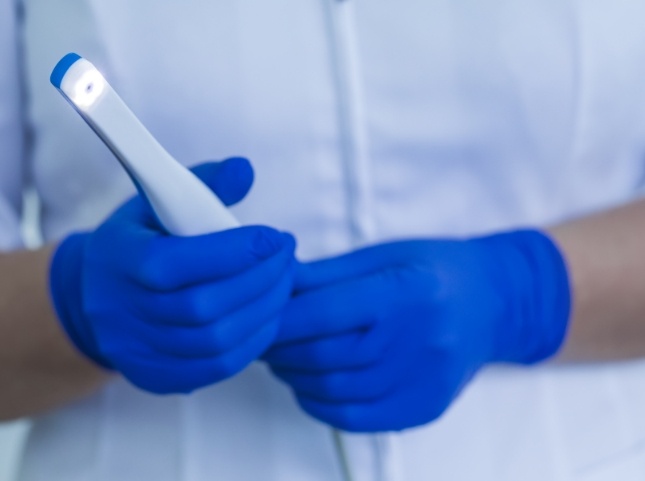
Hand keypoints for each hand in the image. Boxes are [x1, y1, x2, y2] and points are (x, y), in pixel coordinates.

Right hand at [50, 158, 296, 393]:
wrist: (96, 296)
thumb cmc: (140, 241)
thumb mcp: (158, 201)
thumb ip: (203, 184)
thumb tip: (245, 170)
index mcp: (119, 260)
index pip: (177, 263)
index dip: (234, 252)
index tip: (274, 237)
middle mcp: (122, 312)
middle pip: (203, 307)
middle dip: (260, 280)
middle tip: (288, 257)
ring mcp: (138, 351)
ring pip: (216, 341)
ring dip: (264, 310)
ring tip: (285, 282)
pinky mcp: (156, 376)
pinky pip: (217, 367)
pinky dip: (254, 341)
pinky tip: (269, 314)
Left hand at [264, 231, 569, 430]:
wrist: (492, 303)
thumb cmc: (435, 270)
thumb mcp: (383, 256)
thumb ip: (327, 274)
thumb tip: (274, 283)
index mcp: (404, 292)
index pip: (323, 313)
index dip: (279, 318)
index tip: (256, 315)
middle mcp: (417, 341)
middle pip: (323, 356)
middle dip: (279, 349)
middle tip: (262, 338)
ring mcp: (422, 381)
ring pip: (333, 391)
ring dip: (294, 376)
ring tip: (283, 358)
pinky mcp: (423, 407)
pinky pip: (355, 418)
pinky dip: (320, 404)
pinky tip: (310, 385)